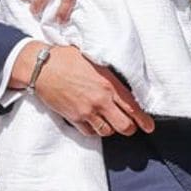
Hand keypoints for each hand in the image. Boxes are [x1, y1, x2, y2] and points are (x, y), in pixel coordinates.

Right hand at [26, 44, 153, 138]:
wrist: (41, 67)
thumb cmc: (66, 58)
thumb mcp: (94, 59)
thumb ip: (109, 73)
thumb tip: (120, 81)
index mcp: (109, 84)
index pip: (133, 107)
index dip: (144, 120)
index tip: (149, 127)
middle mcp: (101, 100)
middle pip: (124, 126)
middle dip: (129, 128)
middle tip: (129, 126)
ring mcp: (87, 110)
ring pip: (107, 131)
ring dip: (110, 129)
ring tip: (109, 122)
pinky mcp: (73, 117)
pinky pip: (89, 132)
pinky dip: (93, 130)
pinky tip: (93, 123)